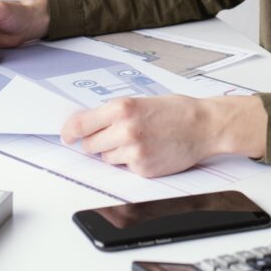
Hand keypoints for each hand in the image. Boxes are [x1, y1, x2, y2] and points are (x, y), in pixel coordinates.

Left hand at [61, 94, 267, 176]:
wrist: (204, 126)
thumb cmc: (176, 111)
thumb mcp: (141, 101)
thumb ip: (114, 113)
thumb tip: (88, 125)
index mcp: (122, 108)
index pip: (81, 124)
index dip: (70, 132)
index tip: (67, 136)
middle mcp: (125, 130)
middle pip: (90, 145)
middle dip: (97, 142)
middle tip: (114, 136)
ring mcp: (133, 152)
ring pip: (106, 159)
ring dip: (115, 153)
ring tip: (139, 141)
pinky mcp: (143, 169)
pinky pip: (125, 168)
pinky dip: (132, 162)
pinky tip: (149, 150)